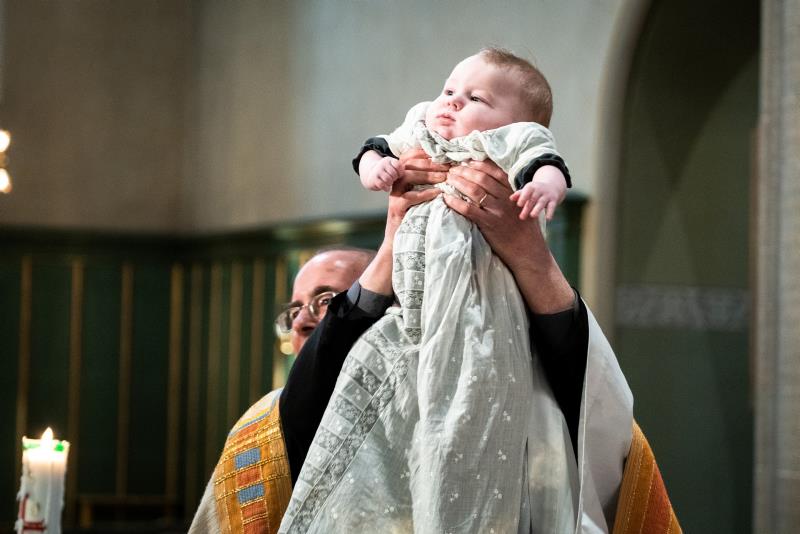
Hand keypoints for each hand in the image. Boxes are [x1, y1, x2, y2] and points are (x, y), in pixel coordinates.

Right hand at [360, 152, 442, 295]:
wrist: (404, 243)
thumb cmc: (420, 218)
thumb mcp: (425, 196)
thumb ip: (433, 181)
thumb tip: (453, 167)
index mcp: (403, 177)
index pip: (411, 156)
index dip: (427, 152)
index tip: (446, 152)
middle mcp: (396, 183)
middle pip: (409, 163)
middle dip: (430, 162)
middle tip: (449, 164)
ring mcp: (394, 196)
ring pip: (407, 176)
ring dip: (428, 175)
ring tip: (445, 177)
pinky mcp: (395, 209)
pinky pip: (408, 197)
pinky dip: (424, 194)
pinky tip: (438, 194)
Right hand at [364, 156, 402, 191]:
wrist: (371, 173)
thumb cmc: (386, 172)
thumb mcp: (393, 166)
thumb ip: (401, 168)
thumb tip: (410, 175)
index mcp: (389, 160)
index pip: (398, 165)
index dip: (400, 172)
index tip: (399, 175)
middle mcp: (382, 164)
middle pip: (393, 174)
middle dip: (395, 179)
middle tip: (393, 179)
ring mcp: (377, 171)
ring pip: (388, 179)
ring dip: (390, 183)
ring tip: (389, 183)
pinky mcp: (373, 179)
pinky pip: (382, 185)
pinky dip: (386, 188)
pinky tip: (386, 187)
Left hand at [444, 160, 536, 270]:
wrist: (528, 250)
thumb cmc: (524, 228)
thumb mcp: (522, 206)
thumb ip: (510, 193)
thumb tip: (492, 182)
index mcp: (513, 192)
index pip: (495, 172)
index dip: (479, 164)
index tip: (467, 161)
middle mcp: (505, 199)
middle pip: (481, 178)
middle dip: (465, 171)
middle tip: (453, 169)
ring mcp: (497, 212)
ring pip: (474, 191)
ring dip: (458, 182)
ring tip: (448, 179)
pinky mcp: (489, 225)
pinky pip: (468, 210)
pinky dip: (456, 202)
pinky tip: (446, 198)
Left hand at [509, 165, 566, 220]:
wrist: (552, 185)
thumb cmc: (535, 190)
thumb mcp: (527, 190)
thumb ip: (519, 194)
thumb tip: (511, 198)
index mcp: (532, 187)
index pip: (527, 191)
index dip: (523, 197)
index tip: (519, 204)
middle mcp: (540, 190)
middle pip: (533, 199)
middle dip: (528, 208)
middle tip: (521, 217)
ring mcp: (547, 195)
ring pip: (542, 202)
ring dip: (537, 209)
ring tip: (532, 216)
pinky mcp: (554, 201)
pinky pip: (552, 207)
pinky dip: (550, 212)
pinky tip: (548, 219)